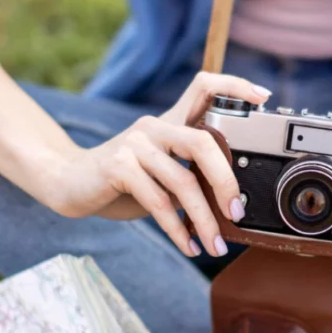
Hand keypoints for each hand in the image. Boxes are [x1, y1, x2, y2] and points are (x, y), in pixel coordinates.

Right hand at [51, 72, 271, 257]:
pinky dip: (178, 230)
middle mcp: (154, 126)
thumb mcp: (163, 173)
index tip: (262, 97)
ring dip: (203, 220)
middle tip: (237, 213)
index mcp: (170, 122)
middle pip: (203, 142)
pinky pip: (159, 203)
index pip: (203, 86)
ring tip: (214, 245)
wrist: (69, 184)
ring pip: (183, 182)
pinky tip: (188, 246)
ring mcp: (135, 144)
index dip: (234, 86)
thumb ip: (192, 175)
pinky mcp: (119, 167)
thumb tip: (232, 203)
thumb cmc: (123, 182)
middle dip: (226, 181)